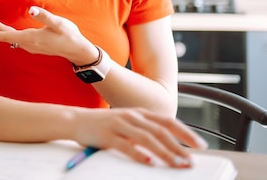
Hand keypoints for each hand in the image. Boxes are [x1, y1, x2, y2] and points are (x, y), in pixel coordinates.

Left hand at [0, 6, 97, 62]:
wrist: (77, 50)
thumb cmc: (69, 35)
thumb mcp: (59, 23)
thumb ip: (44, 16)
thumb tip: (31, 9)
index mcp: (30, 38)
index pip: (7, 34)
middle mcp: (27, 44)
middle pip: (6, 36)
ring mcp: (30, 47)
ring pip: (10, 38)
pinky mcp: (34, 46)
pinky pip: (16, 40)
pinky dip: (7, 35)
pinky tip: (5, 32)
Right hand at [75, 107, 207, 167]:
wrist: (76, 120)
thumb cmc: (104, 125)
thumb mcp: (127, 124)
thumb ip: (145, 132)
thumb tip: (169, 148)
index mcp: (139, 113)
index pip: (168, 122)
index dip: (186, 133)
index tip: (201, 145)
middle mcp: (132, 116)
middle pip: (161, 131)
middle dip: (179, 146)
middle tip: (191, 161)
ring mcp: (119, 124)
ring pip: (147, 139)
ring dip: (165, 152)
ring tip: (176, 164)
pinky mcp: (107, 135)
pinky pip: (125, 145)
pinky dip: (139, 154)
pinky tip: (149, 162)